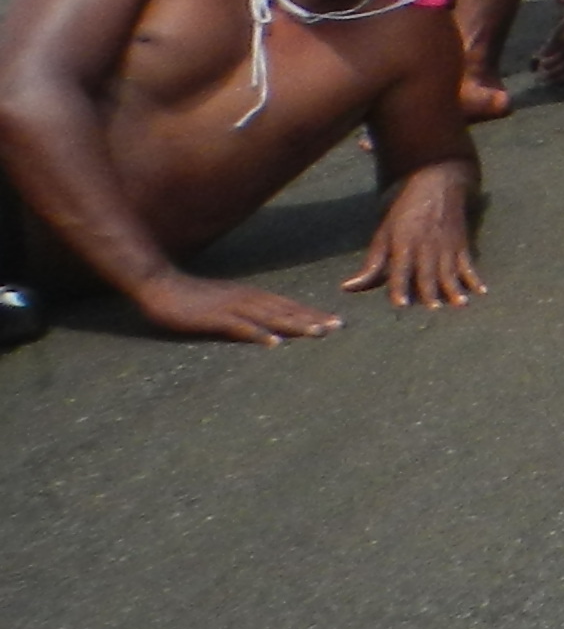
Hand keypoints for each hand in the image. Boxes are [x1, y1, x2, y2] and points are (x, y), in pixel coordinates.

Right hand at [135, 271, 343, 345]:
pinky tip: (274, 344)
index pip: (288, 306)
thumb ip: (243, 313)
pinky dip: (258, 334)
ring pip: (270, 317)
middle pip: (286, 310)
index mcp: (251, 296)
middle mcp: (247, 298)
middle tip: (340, 327)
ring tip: (319, 334)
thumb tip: (263, 325)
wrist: (159, 284)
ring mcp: (231, 307)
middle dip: (313, 318)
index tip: (336, 321)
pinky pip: (240, 327)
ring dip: (295, 325)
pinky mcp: (213, 317)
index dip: (312, 313)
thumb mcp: (222, 304)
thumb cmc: (189, 297)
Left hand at [346, 175, 482, 309]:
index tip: (401, 305)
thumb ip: (371, 265)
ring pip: (450, 270)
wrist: (437, 184)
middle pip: (428, 272)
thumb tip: (348, 288)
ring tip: (460, 304)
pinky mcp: (461, 244)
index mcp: (404, 243)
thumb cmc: (404, 213)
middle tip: (434, 309)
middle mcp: (426, 245)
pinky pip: (468, 263)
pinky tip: (481, 290)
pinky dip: (475, 277)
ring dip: (455, 288)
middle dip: (430, 291)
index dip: (399, 287)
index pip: (400, 269)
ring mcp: (446, 245)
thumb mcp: (383, 234)